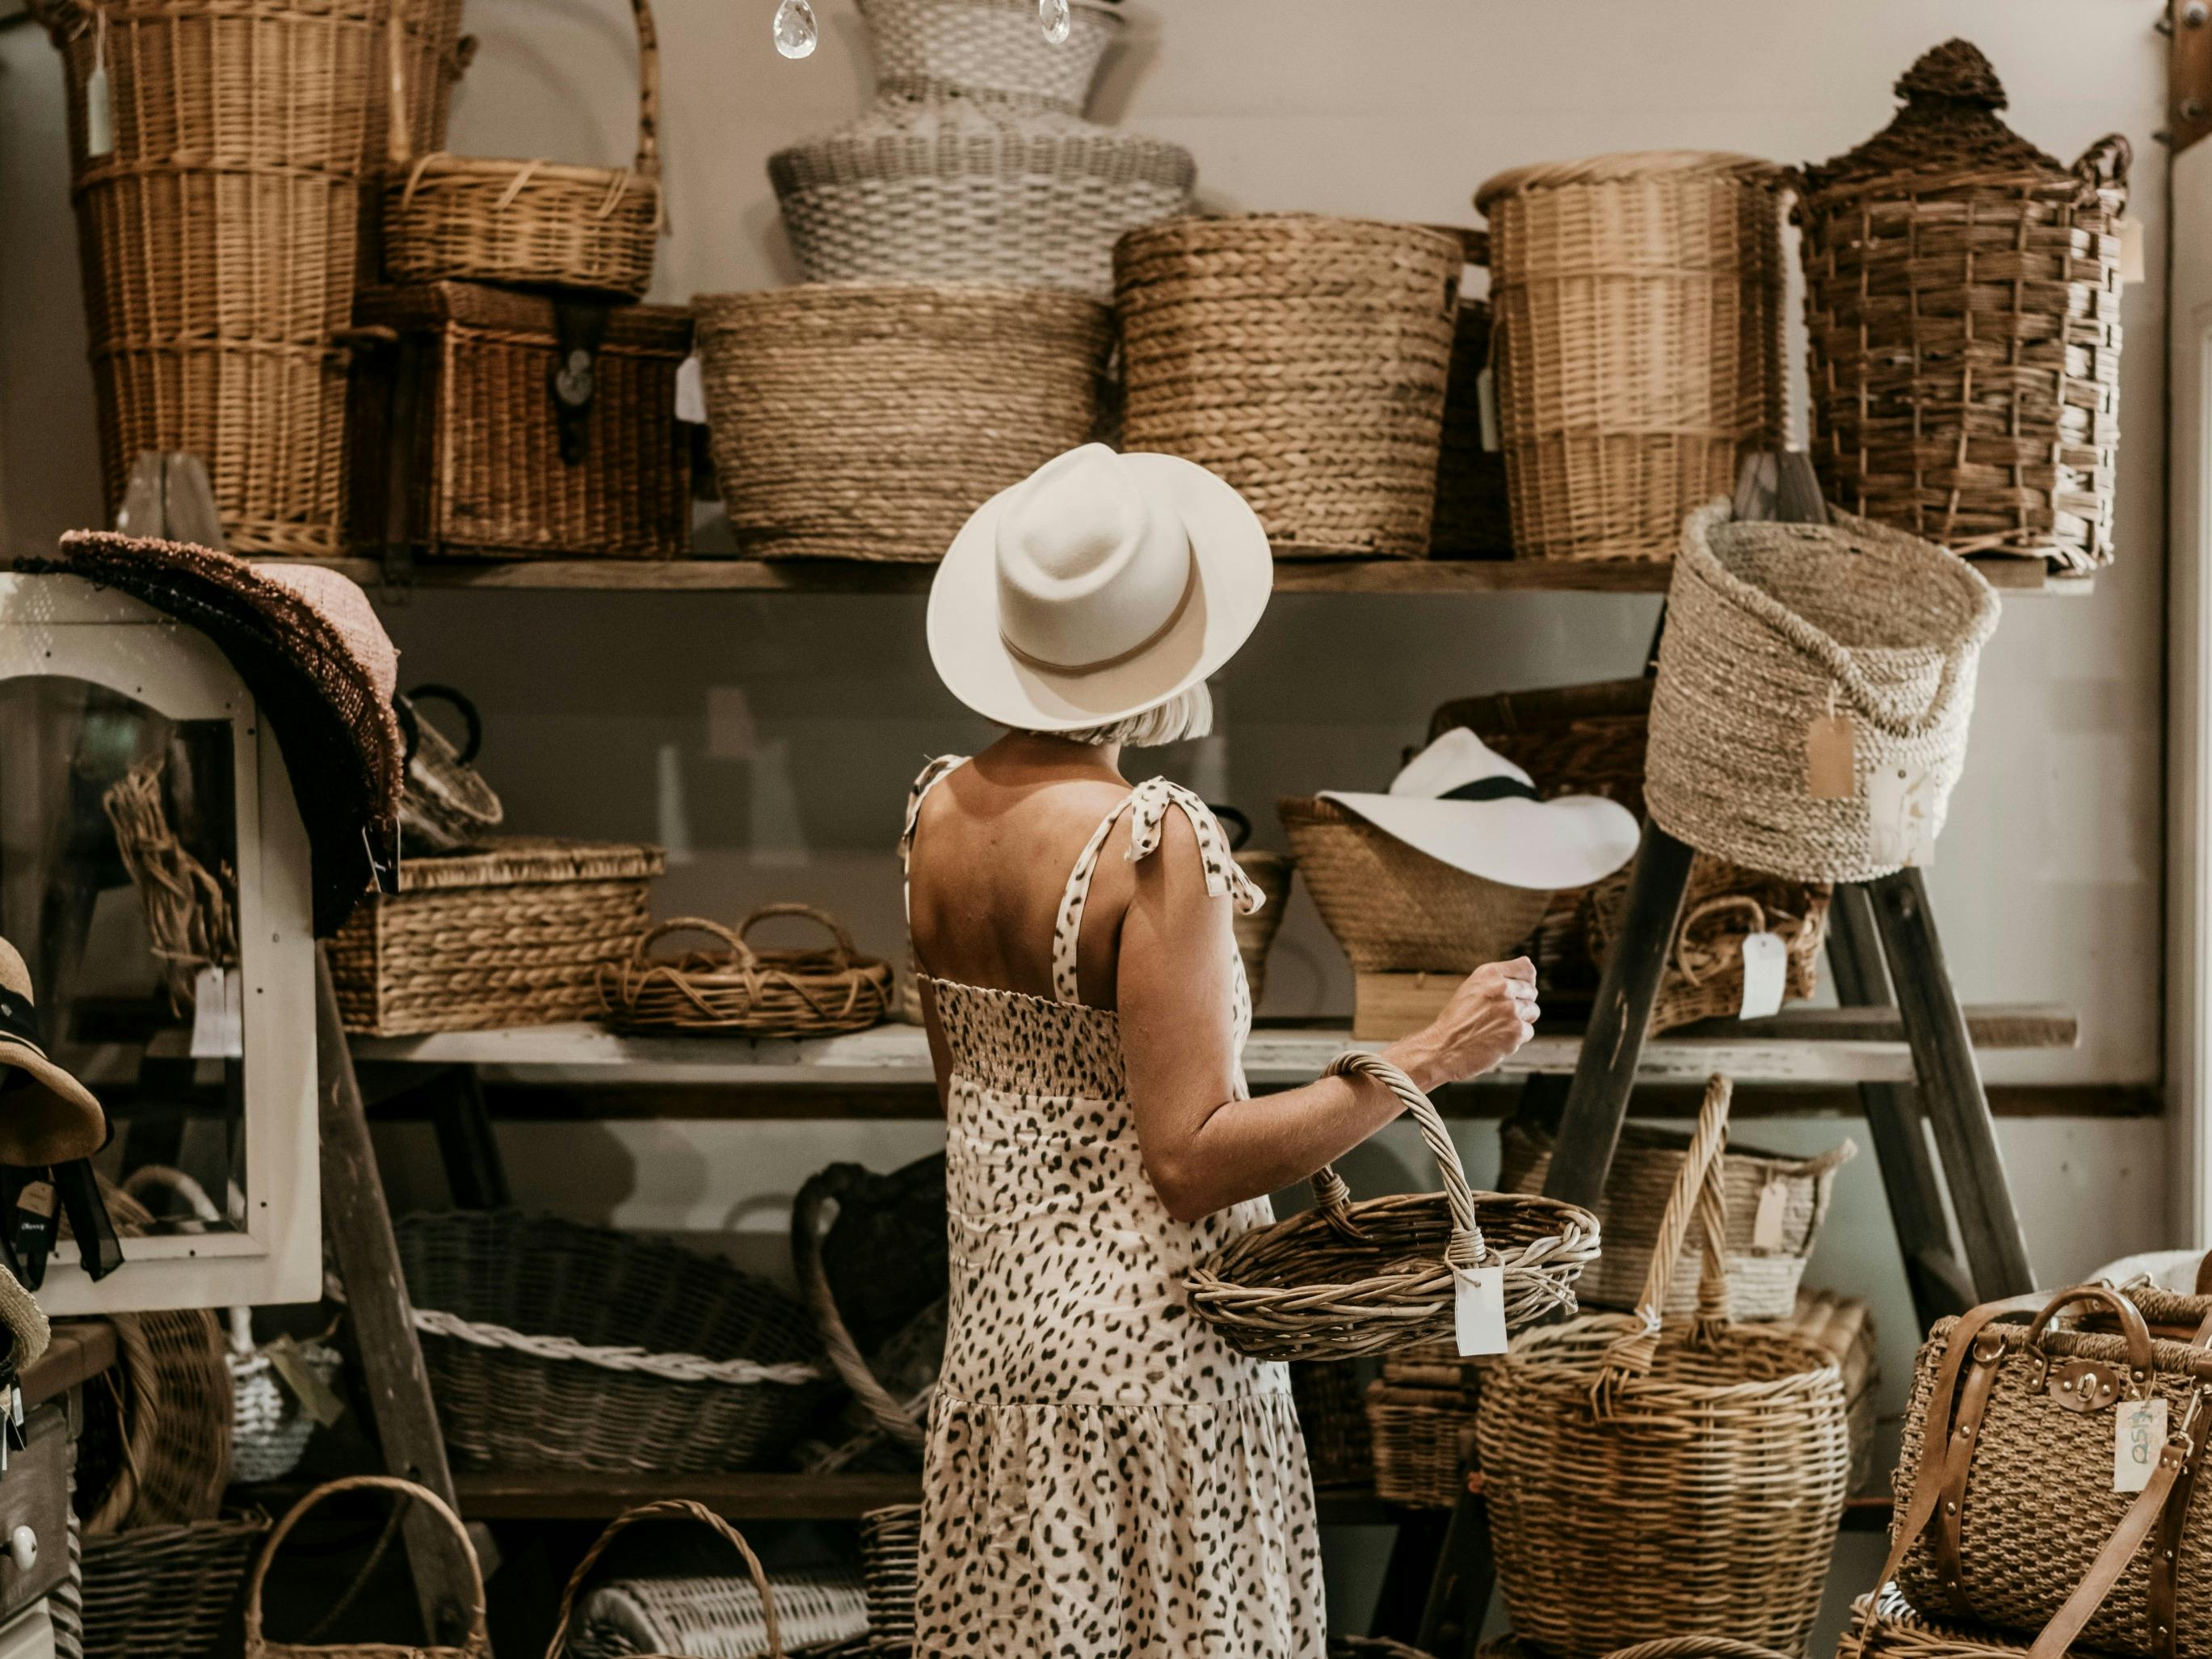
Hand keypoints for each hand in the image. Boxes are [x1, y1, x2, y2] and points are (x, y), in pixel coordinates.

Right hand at [1385, 957, 1537, 1092]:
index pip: (1526, 969)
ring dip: (1520, 1021)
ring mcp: (1511, 1008)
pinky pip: (1529, 1031)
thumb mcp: (1473, 988)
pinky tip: (1497, 1039)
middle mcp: (1502, 987)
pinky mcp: (1516, 1030)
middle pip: (1531, 991)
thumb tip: (1529, 964)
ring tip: (1496, 1027)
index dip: (1524, 982)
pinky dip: (1516, 1038)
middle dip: (1521, 1003)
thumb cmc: (1457, 1020)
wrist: (1443, 1048)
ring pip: (1533, 1011)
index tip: (1514, 992)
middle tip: (1498, 1016)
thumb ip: (1499, 977)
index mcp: (1490, 973)